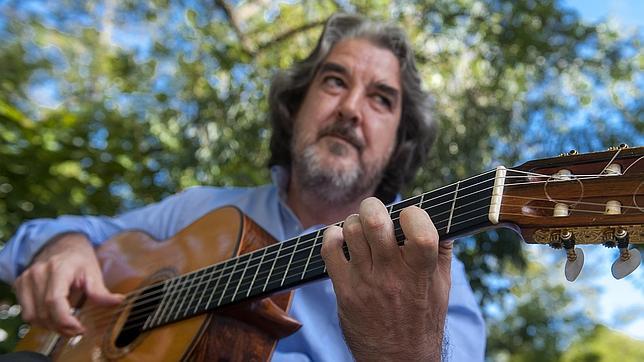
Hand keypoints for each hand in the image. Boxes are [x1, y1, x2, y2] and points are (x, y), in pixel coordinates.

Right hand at [15, 233, 122, 335]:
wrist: (61, 243)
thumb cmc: (78, 258)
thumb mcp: (93, 272)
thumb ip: (101, 291)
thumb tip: (119, 302)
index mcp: (58, 268)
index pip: (54, 301)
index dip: (65, 320)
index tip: (79, 328)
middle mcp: (38, 273)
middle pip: (44, 312)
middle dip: (62, 327)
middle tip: (77, 330)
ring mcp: (26, 279)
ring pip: (33, 316)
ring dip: (50, 327)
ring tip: (67, 326)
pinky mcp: (20, 285)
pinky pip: (26, 313)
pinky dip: (40, 321)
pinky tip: (54, 319)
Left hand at [321, 197, 451, 360]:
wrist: (398, 360)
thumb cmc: (422, 320)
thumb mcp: (441, 286)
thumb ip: (441, 251)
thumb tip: (441, 217)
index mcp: (421, 271)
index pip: (420, 230)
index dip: (413, 214)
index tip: (409, 217)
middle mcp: (392, 275)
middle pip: (376, 222)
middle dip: (373, 207)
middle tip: (374, 212)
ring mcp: (366, 281)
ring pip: (351, 231)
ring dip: (354, 222)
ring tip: (359, 229)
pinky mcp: (345, 290)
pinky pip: (330, 250)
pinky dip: (332, 237)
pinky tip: (341, 240)